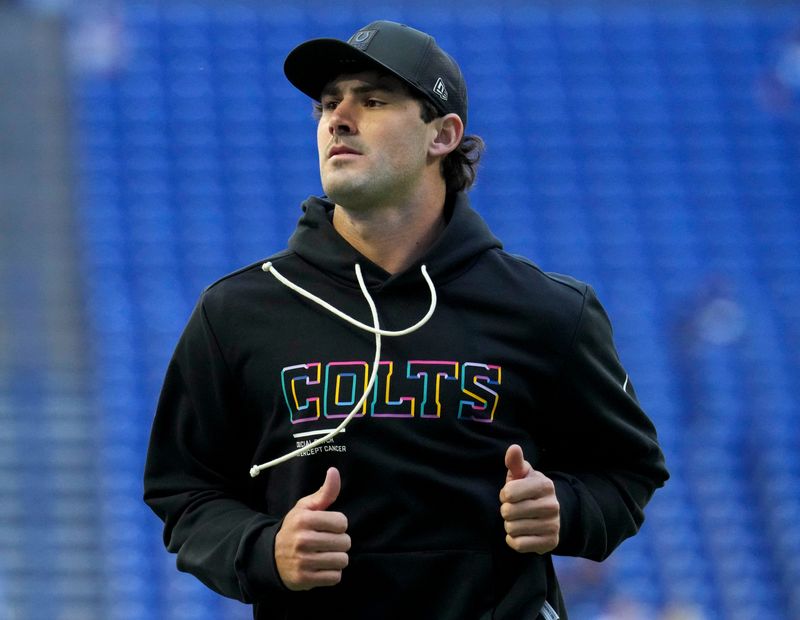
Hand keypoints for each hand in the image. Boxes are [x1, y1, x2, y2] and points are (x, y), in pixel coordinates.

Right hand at [275, 467, 350, 589]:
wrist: (271, 556)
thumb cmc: (295, 528)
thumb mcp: (306, 507)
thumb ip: (324, 492)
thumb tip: (334, 471)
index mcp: (304, 519)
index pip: (342, 522)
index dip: (338, 524)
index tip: (328, 526)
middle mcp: (302, 540)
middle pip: (345, 542)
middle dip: (339, 542)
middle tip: (326, 542)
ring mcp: (303, 561)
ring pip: (342, 560)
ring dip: (337, 559)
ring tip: (325, 555)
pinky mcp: (304, 580)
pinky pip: (335, 577)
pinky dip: (332, 574)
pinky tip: (321, 567)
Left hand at [499, 444, 559, 553]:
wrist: (549, 514)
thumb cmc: (528, 490)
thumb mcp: (522, 475)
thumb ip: (516, 462)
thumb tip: (514, 448)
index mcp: (545, 485)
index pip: (508, 493)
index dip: (505, 494)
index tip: (512, 494)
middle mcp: (552, 505)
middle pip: (508, 512)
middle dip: (506, 511)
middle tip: (516, 508)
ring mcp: (553, 525)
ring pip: (511, 529)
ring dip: (510, 525)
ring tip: (520, 520)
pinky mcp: (550, 543)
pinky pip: (518, 544)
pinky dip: (514, 540)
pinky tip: (521, 533)